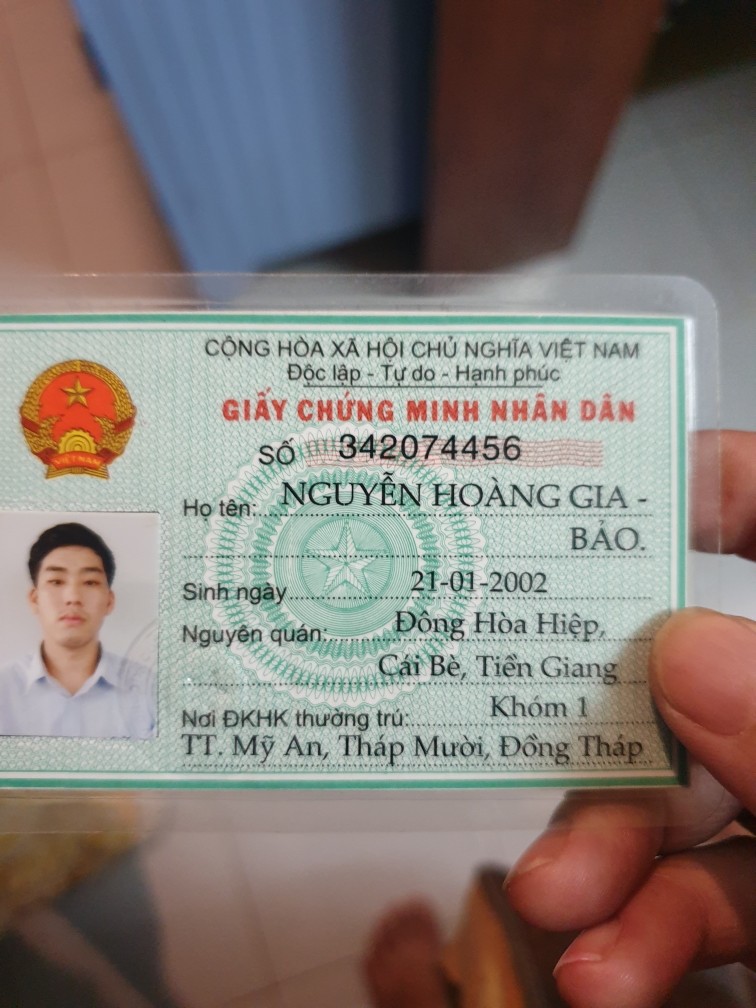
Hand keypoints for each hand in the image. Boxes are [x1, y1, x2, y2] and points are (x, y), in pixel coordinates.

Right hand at [505, 431, 755, 1007]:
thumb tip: (686, 647)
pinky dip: (647, 932)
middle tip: (529, 745)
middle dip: (603, 721)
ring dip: (604, 853)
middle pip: (689, 667)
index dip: (703, 478)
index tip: (595, 484)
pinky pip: (705, 895)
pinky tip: (610, 971)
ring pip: (683, 798)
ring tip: (556, 903)